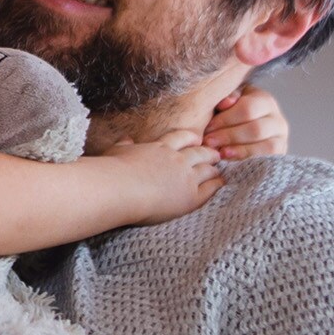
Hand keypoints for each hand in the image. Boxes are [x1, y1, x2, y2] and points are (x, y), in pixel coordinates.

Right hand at [99, 129, 222, 224]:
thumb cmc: (112, 171)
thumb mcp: (116, 151)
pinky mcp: (190, 196)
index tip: (196, 140)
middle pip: (199, 152)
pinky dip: (217, 184)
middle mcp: (176, 159)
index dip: (190, 139)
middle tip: (214, 154)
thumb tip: (127, 140)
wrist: (118, 189)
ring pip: (207, 168)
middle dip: (208, 152)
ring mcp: (185, 177)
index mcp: (159, 147)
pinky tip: (221, 183)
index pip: (181, 138)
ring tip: (218, 170)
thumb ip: (124, 145)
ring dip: (214, 168)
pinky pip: (210, 188)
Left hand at [205, 86, 288, 160]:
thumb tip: (226, 102)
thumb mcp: (226, 103)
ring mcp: (281, 138)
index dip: (226, 119)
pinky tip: (231, 160)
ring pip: (266, 146)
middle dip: (229, 136)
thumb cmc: (228, 116)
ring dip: (240, 150)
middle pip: (256, 129)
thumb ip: (225, 99)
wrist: (240, 135)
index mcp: (264, 100)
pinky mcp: (280, 154)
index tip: (208, 128)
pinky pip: (268, 159)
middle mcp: (277, 119)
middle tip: (209, 142)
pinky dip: (248, 159)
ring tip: (220, 153)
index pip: (248, 108)